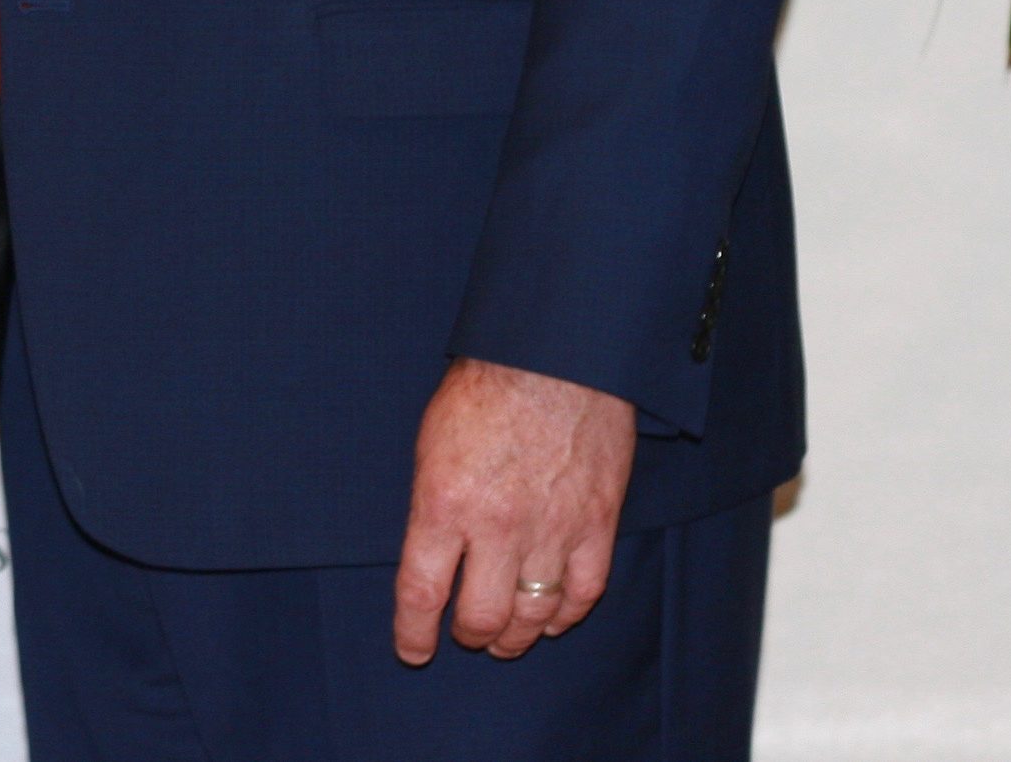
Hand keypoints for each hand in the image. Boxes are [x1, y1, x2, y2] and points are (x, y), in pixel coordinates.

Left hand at [392, 357, 635, 662]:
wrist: (554, 360)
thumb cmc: (482, 393)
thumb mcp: (430, 445)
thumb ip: (432, 505)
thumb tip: (433, 555)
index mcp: (444, 503)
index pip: (423, 591)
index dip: (414, 632)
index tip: (413, 650)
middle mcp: (497, 526)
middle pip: (482, 616)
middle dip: (470, 636)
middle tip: (465, 635)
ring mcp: (552, 529)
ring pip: (533, 613)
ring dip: (516, 634)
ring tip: (505, 637)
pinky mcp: (597, 524)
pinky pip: (583, 592)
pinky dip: (565, 614)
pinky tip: (551, 617)